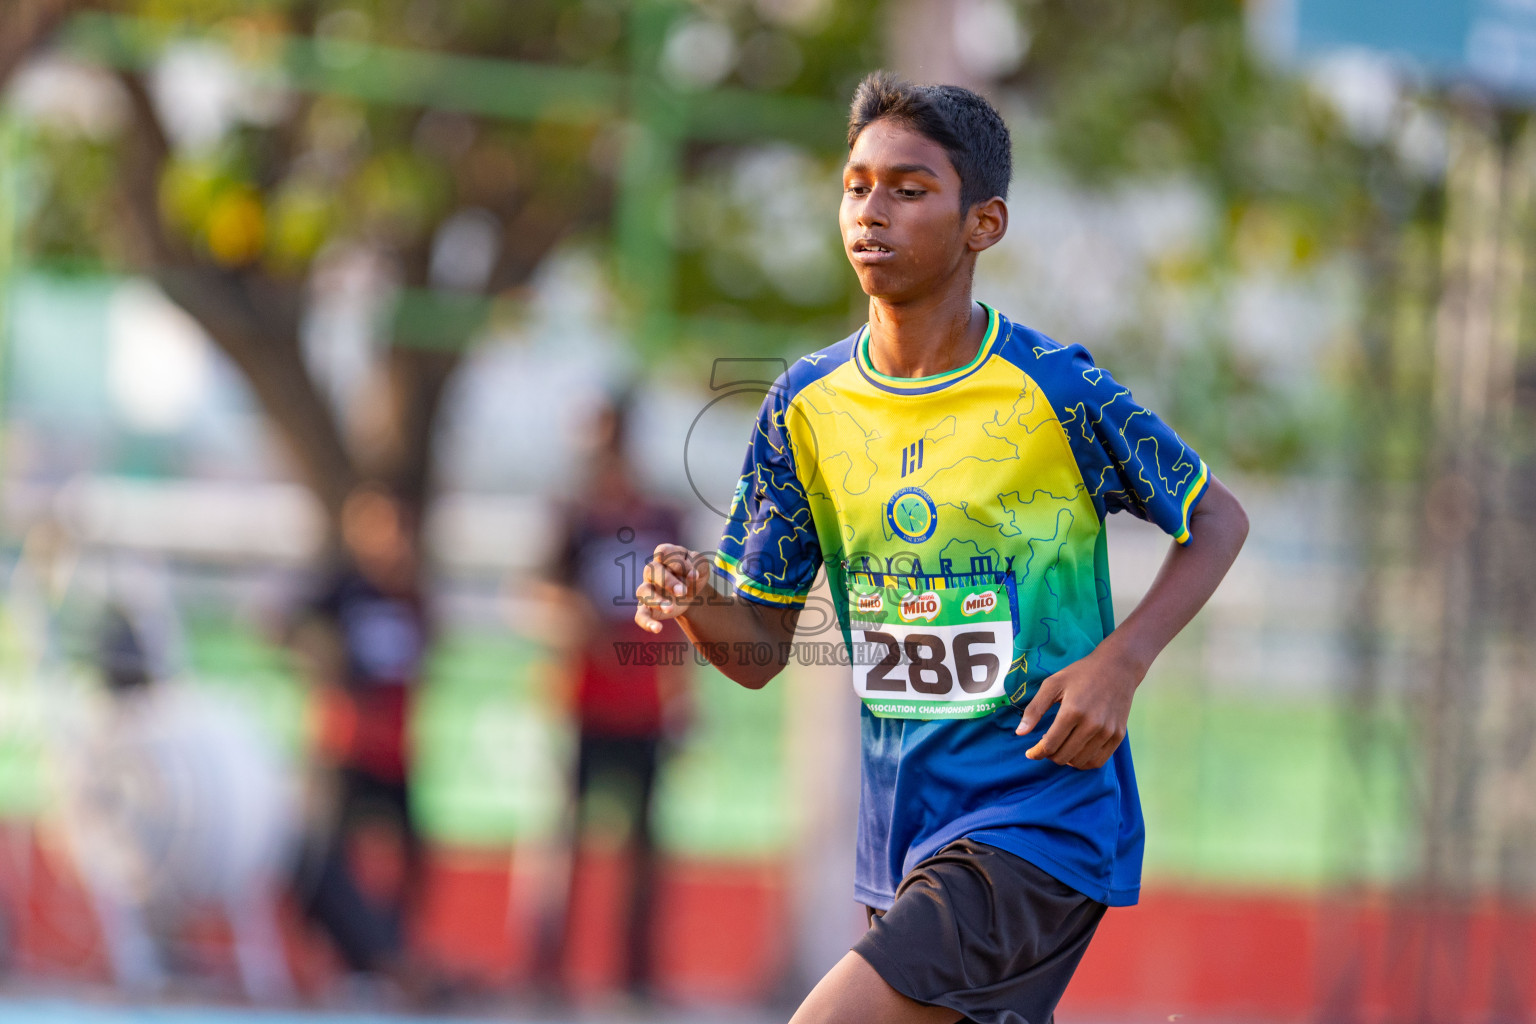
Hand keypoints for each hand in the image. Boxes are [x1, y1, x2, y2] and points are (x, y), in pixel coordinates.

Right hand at [634, 544, 711, 633]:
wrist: (692, 592)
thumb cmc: (693, 573)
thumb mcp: (701, 565)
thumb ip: (697, 564)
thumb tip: (692, 574)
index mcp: (665, 556)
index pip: (663, 552)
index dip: (677, 562)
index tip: (693, 575)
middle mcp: (652, 571)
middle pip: (651, 570)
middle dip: (668, 581)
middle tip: (683, 592)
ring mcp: (647, 589)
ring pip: (643, 591)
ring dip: (656, 600)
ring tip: (670, 608)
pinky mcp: (647, 607)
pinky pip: (640, 615)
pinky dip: (646, 622)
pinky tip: (657, 629)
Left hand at [1014, 642, 1144, 769]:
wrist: (1117, 667)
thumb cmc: (1081, 674)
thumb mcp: (1053, 684)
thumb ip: (1034, 709)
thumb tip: (1020, 733)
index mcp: (1072, 711)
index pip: (1050, 745)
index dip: (1036, 753)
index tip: (1031, 753)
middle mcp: (1092, 724)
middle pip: (1064, 756)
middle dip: (1049, 756)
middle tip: (1046, 746)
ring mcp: (1107, 732)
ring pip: (1080, 762)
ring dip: (1066, 760)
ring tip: (1061, 747)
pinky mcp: (1118, 736)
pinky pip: (1098, 761)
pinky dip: (1084, 762)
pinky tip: (1076, 752)